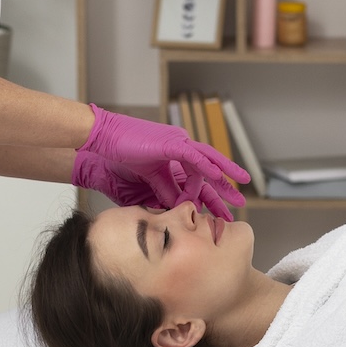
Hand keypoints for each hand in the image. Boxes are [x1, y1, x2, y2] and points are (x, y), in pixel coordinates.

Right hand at [75, 105, 249, 218]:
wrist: (105, 137)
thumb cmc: (123, 152)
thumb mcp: (152, 177)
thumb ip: (167, 190)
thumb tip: (181, 206)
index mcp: (177, 151)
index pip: (201, 172)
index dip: (210, 191)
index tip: (218, 209)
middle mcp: (182, 144)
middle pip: (211, 165)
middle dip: (226, 184)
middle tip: (240, 200)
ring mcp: (177, 141)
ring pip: (208, 159)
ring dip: (225, 173)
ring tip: (239, 186)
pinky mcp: (170, 143)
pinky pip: (193, 156)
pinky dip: (207, 166)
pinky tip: (218, 176)